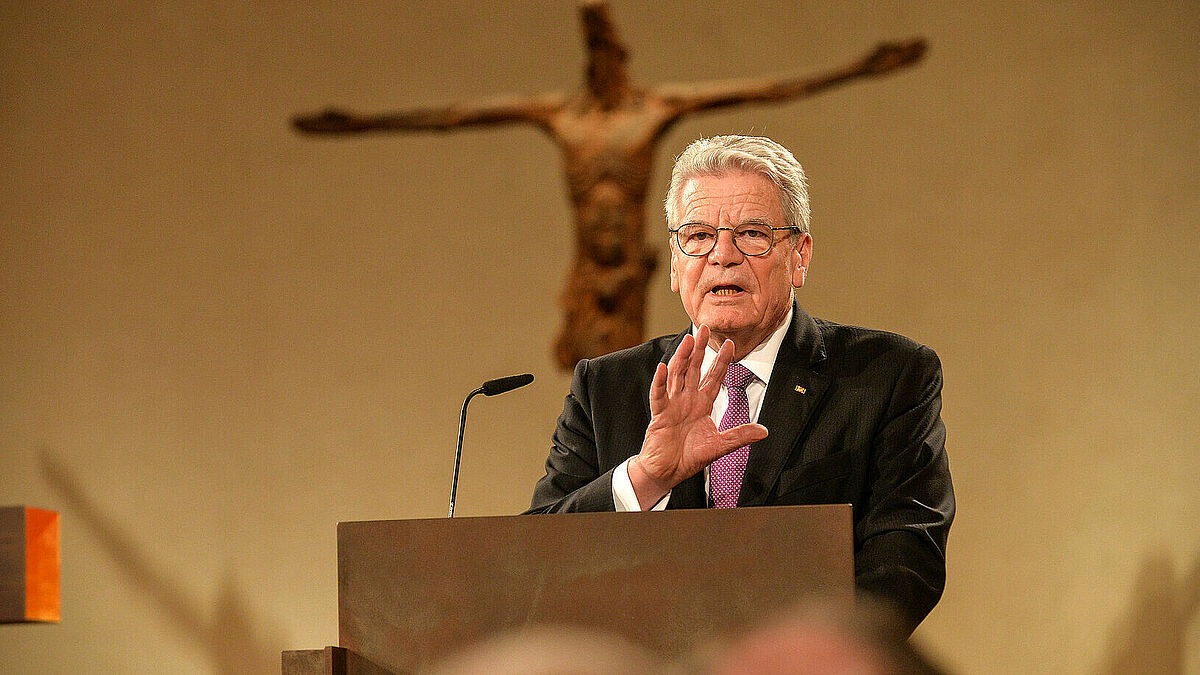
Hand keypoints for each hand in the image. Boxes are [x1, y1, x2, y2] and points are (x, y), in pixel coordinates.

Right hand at [627, 325, 768, 508]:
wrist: (668, 471)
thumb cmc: (690, 457)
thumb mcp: (720, 445)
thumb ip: (740, 436)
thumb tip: (765, 431)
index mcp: (702, 404)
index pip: (713, 377)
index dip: (721, 361)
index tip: (730, 343)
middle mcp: (687, 399)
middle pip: (693, 368)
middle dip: (700, 349)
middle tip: (705, 327)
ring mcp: (672, 404)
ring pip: (677, 375)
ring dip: (682, 357)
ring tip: (688, 340)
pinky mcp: (659, 414)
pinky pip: (659, 395)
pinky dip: (660, 382)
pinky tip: (663, 368)